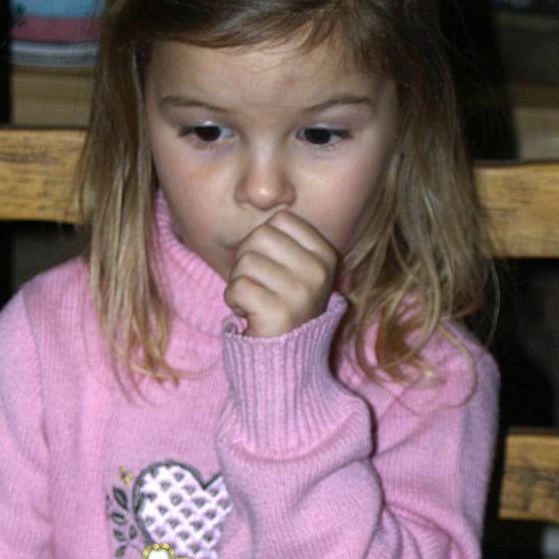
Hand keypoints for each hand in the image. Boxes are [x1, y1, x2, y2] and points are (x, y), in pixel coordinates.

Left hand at [223, 211, 338, 337]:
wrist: (285, 358)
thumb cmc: (282, 305)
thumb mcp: (295, 269)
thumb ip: (282, 240)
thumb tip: (258, 199)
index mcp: (325, 256)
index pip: (280, 220)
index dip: (263, 240)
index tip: (271, 266)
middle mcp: (318, 272)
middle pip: (259, 236)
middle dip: (246, 260)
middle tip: (257, 284)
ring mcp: (300, 293)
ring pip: (244, 262)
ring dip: (238, 282)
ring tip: (255, 300)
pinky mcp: (278, 313)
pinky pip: (237, 287)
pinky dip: (233, 301)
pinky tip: (249, 313)